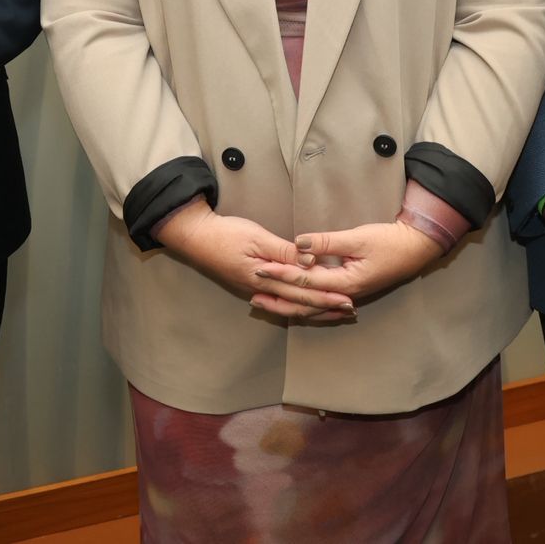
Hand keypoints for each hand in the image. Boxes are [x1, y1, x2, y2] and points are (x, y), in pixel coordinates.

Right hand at [154, 200, 355, 321]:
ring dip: (313, 309)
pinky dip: (296, 305)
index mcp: (265, 278)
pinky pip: (279, 302)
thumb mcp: (257, 238)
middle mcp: (262, 290)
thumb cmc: (226, 233)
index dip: (326, 296)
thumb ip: (284, 252)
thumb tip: (310, 263)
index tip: (347, 299)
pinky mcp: (251, 285)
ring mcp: (256, 290)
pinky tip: (304, 306)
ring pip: (290, 306)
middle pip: (299, 303)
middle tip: (349, 310)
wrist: (196, 237)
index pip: (302, 291)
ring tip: (333, 311)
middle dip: (325, 307)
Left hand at [254, 222, 442, 314]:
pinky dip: (304, 302)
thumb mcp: (358, 238)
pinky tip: (293, 302)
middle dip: (278, 296)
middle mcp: (345, 293)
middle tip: (253, 291)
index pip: (306, 281)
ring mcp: (348, 294)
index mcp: (346, 282)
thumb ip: (328, 242)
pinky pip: (321, 302)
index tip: (260, 269)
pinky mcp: (350, 289)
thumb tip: (299, 244)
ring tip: (266, 301)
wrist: (417, 248)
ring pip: (312, 306)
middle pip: (305, 301)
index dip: (282, 274)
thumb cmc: (391, 241)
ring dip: (288, 303)